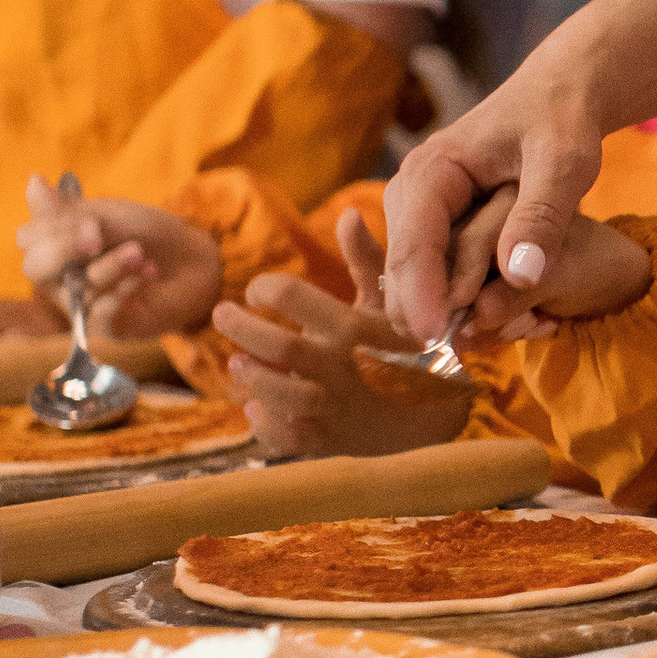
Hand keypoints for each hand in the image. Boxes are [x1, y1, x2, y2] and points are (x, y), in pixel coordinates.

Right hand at [18, 179, 221, 338]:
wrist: (192, 262)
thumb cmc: (148, 234)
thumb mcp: (113, 214)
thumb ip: (72, 209)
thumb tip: (34, 182)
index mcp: (55, 243)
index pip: (28, 238)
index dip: (53, 230)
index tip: (90, 221)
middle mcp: (59, 275)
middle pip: (35, 268)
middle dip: (64, 250)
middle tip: (97, 238)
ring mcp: (79, 302)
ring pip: (75, 287)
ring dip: (111, 265)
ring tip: (140, 252)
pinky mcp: (104, 325)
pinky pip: (97, 314)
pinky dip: (123, 291)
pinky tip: (148, 273)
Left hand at [215, 255, 472, 462]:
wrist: (434, 421)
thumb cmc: (405, 354)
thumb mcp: (390, 307)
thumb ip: (367, 261)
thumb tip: (349, 213)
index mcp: (359, 328)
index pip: (295, 296)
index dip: (267, 287)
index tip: (259, 290)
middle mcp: (348, 368)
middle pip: (282, 346)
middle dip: (243, 326)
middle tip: (222, 313)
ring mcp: (338, 409)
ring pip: (283, 395)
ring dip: (254, 376)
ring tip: (237, 363)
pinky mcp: (328, 443)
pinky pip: (288, 439)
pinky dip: (264, 424)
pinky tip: (255, 407)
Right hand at [379, 0, 656, 335]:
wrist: (560, 96)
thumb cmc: (563, 122)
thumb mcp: (564, 163)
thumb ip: (542, 215)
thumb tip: (519, 275)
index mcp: (433, 170)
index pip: (414, 242)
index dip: (420, 293)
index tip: (432, 337)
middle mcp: (413, 190)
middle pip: (404, 266)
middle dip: (424, 311)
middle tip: (459, 354)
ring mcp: (420, 210)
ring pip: (415, 276)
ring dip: (441, 311)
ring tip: (483, 342)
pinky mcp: (437, 225)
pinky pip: (435, 272)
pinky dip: (455, 299)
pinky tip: (492, 325)